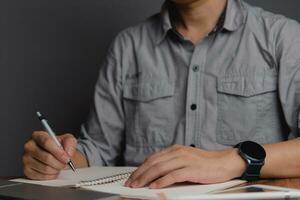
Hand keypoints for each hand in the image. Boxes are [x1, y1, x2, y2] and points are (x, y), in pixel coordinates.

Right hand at [23, 131, 76, 179]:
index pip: (46, 142)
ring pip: (45, 168)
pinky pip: (41, 176)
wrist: (58, 156)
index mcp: (38, 135)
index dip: (58, 151)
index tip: (67, 157)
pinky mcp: (27, 170)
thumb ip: (70, 142)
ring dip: (56, 169)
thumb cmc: (61, 147)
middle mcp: (29, 146)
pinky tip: (54, 171)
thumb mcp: (68, 139)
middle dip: (59, 162)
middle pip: (46, 157)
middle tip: (66, 163)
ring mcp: (26, 159)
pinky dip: (51, 175)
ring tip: (60, 166)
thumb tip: (67, 152)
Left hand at [125, 144, 245, 188]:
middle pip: (153, 163)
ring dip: (146, 177)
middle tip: (130, 183)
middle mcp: (178, 152)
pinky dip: (162, 181)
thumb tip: (155, 172)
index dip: (140, 168)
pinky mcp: (192, 169)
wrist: (225, 162)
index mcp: (175, 149)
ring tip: (137, 185)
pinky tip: (154, 186)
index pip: (152, 158)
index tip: (132, 176)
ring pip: (160, 168)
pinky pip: (173, 175)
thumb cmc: (205, 163)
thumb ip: (171, 163)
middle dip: (139, 173)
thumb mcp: (185, 159)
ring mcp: (185, 160)